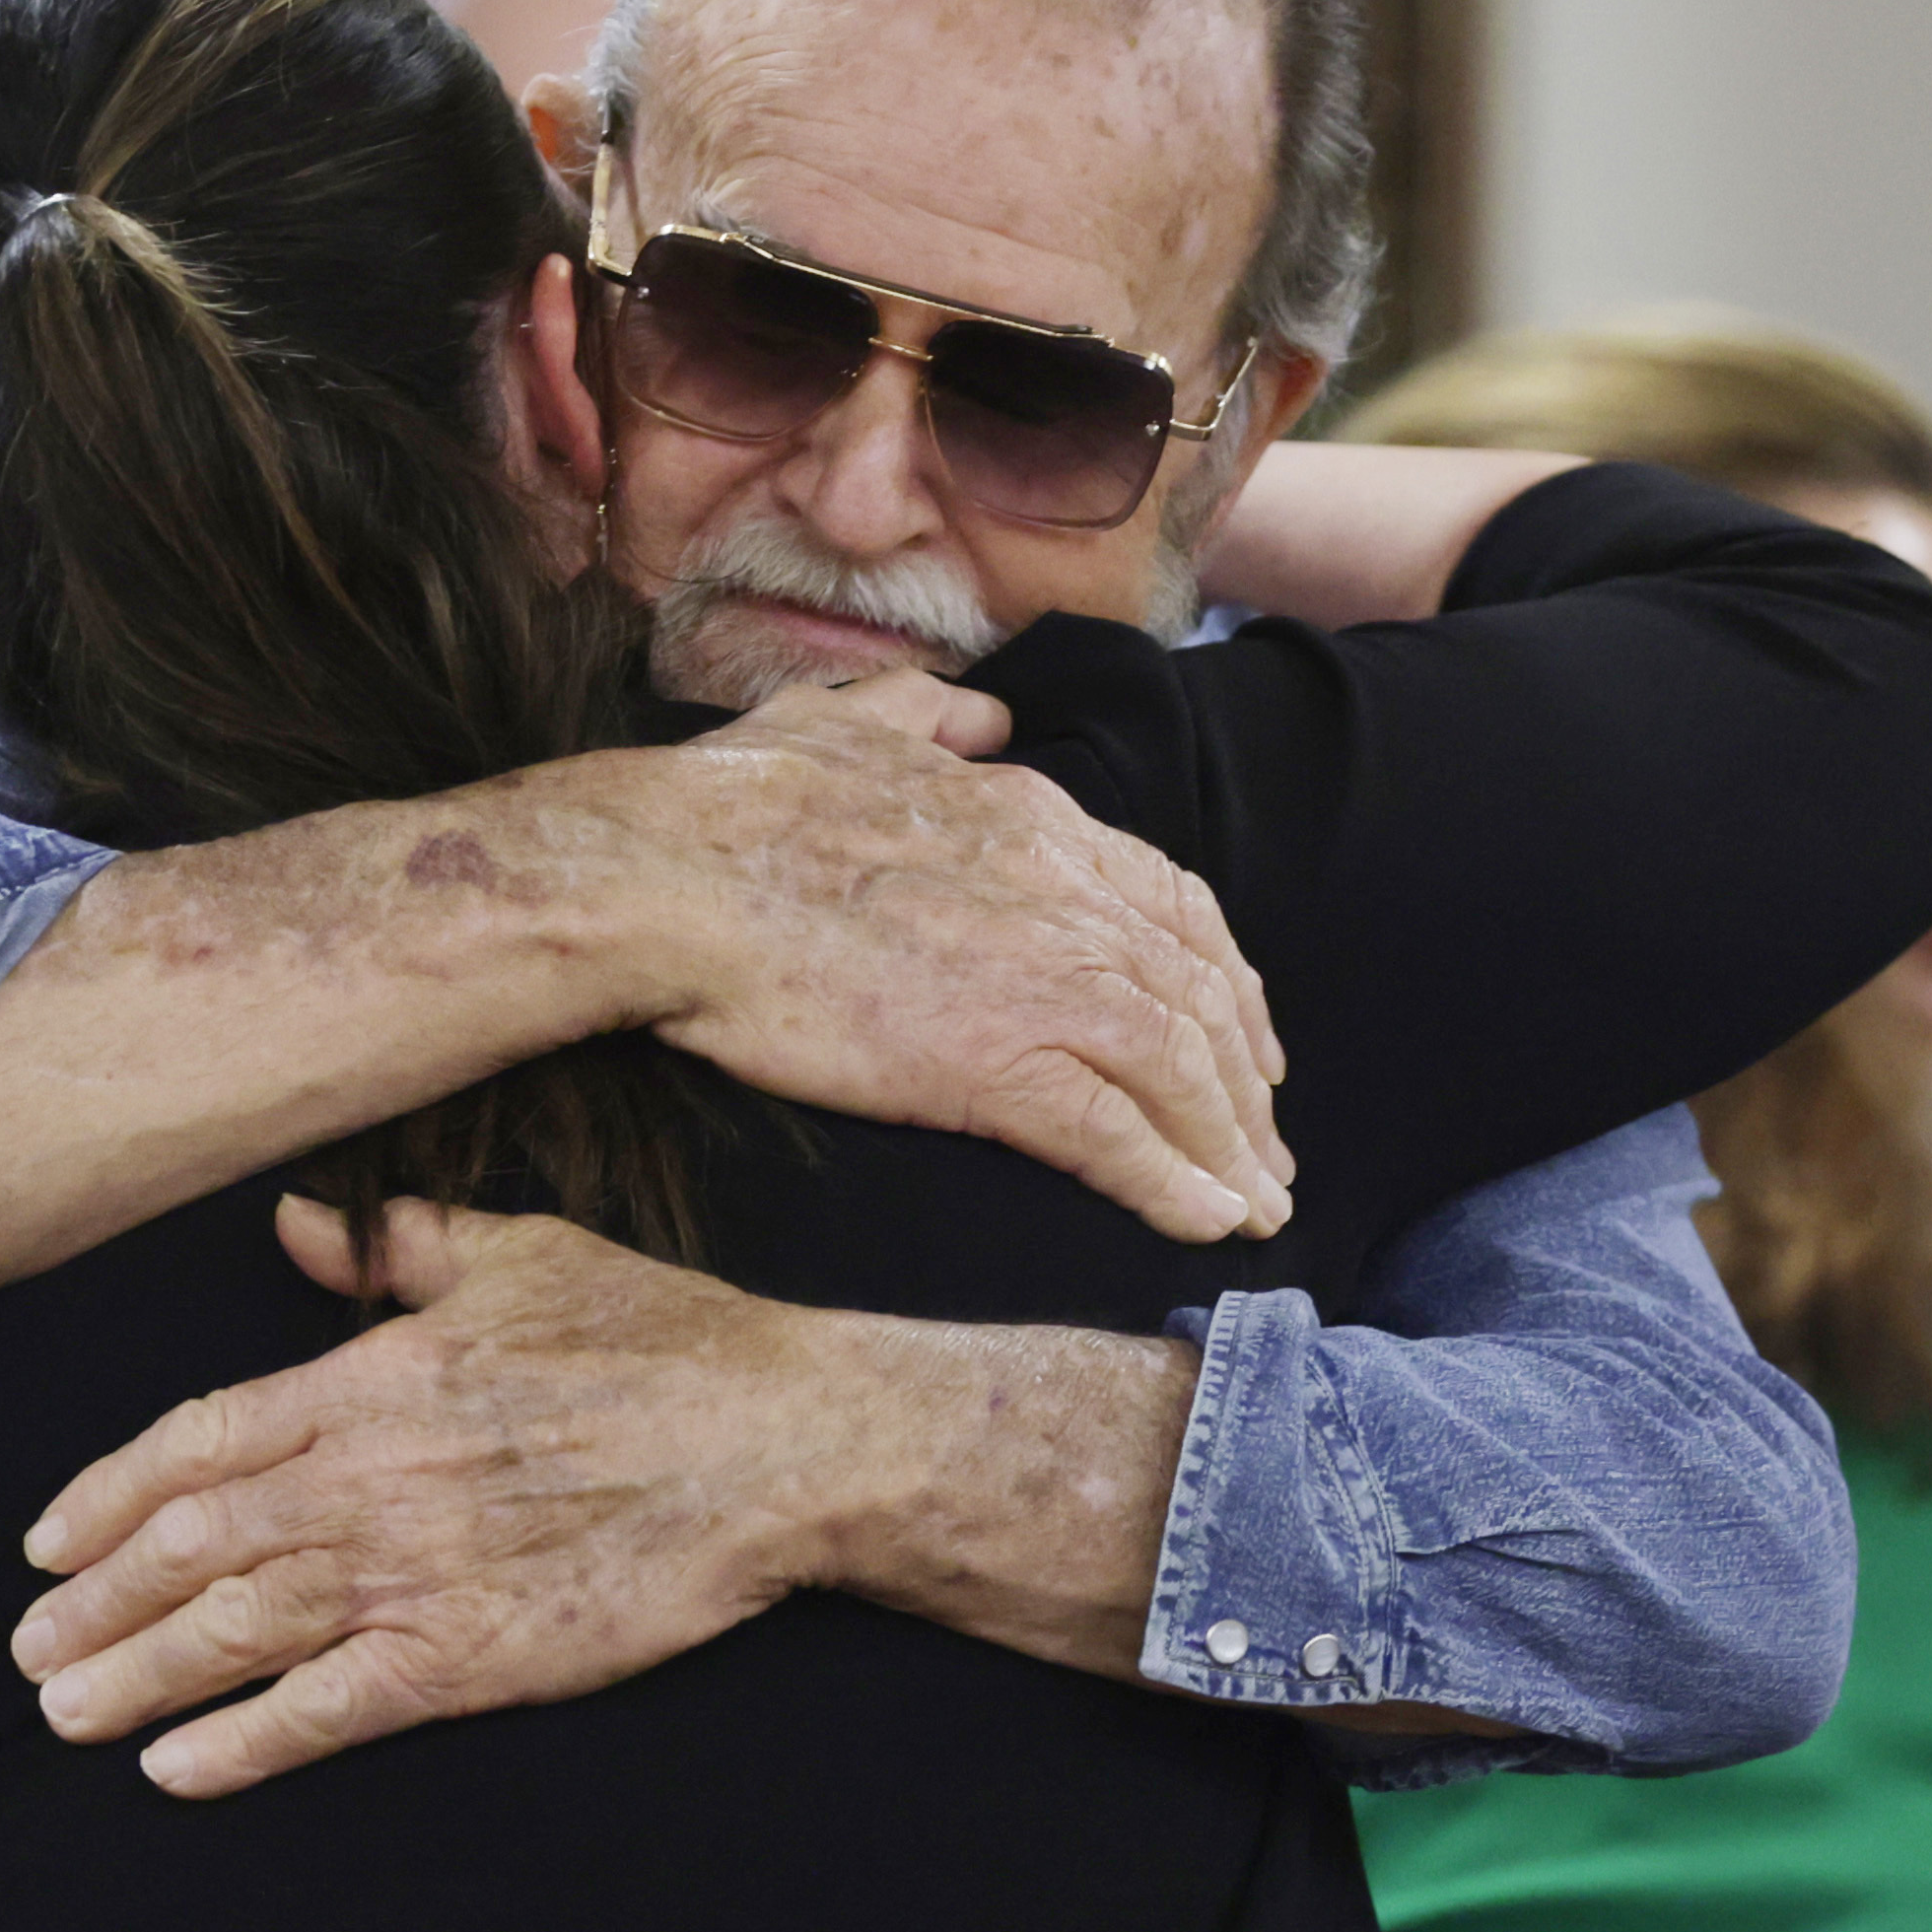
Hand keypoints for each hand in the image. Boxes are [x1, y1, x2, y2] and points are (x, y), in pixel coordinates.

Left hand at [11, 1195, 863, 1797]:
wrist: (779, 1442)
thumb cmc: (661, 1340)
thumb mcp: (520, 1254)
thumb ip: (396, 1245)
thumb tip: (296, 1223)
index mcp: (373, 1379)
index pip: (198, 1442)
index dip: (105, 1496)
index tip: (45, 1541)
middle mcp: (372, 1477)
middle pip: (190, 1549)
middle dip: (93, 1604)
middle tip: (28, 1651)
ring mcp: (417, 1570)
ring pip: (236, 1629)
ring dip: (136, 1676)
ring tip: (65, 1714)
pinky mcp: (473, 1654)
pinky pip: (328, 1708)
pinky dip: (241, 1743)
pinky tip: (175, 1770)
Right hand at [630, 675, 1289, 1244]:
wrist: (666, 873)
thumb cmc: (727, 805)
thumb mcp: (842, 720)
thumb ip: (923, 714)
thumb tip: (976, 709)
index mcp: (1031, 819)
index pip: (1174, 907)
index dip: (1223, 980)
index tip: (1243, 1037)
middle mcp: (1060, 892)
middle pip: (1199, 994)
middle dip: (1245, 1080)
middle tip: (1265, 1146)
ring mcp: (1036, 977)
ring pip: (1179, 1067)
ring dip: (1228, 1146)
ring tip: (1253, 1207)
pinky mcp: (993, 1061)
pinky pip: (1117, 1133)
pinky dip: (1174, 1182)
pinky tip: (1205, 1222)